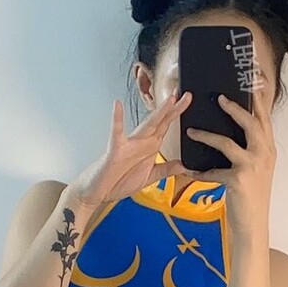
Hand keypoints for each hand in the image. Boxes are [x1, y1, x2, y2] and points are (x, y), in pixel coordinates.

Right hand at [70, 90, 192, 211]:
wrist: (99, 192)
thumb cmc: (120, 181)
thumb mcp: (149, 177)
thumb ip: (166, 170)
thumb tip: (184, 165)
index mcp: (150, 147)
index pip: (166, 126)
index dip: (177, 114)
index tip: (188, 100)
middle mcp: (141, 142)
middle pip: (161, 122)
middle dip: (174, 109)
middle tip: (186, 94)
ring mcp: (129, 144)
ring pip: (146, 125)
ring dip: (158, 113)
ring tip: (168, 100)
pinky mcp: (115, 150)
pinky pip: (116, 133)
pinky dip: (117, 119)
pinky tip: (117, 105)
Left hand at [176, 73, 275, 226]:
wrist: (253, 225)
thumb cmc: (250, 197)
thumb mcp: (256, 170)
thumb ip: (250, 150)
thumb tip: (234, 132)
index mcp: (268, 149)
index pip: (264, 118)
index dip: (257, 99)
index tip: (251, 80)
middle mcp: (264, 155)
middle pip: (251, 123)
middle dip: (234, 108)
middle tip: (219, 97)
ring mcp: (252, 167)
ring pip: (227, 143)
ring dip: (207, 136)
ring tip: (191, 131)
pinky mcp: (238, 180)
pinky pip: (213, 171)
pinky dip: (199, 172)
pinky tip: (188, 172)